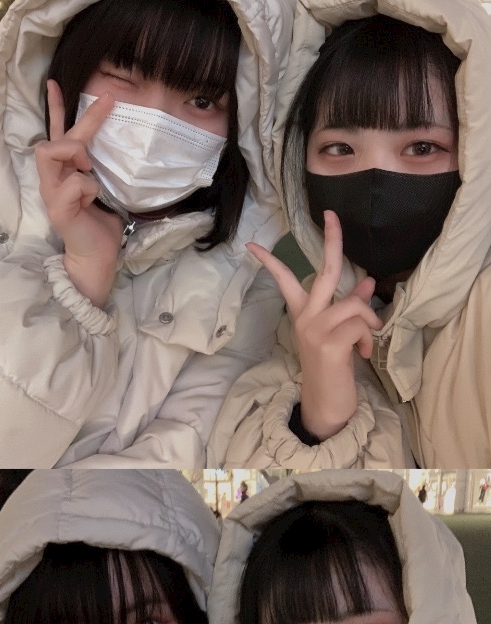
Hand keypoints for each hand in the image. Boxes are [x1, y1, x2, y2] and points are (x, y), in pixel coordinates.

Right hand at [35, 79, 123, 306]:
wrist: (98, 256)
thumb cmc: (102, 224)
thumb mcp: (104, 188)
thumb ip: (99, 169)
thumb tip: (111, 146)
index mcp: (63, 173)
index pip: (56, 135)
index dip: (56, 108)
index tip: (55, 81)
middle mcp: (52, 180)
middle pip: (54, 139)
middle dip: (82, 122)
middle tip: (108, 102)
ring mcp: (51, 193)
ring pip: (50, 152)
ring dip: (75, 153)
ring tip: (89, 168)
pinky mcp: (57, 208)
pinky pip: (74, 182)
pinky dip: (87, 186)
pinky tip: (92, 200)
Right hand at [247, 211, 381, 440]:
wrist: (327, 407)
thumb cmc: (334, 370)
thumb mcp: (341, 335)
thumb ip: (350, 307)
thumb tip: (367, 280)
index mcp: (303, 314)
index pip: (284, 281)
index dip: (271, 261)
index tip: (253, 244)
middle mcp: (306, 317)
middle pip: (323, 270)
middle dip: (332, 240)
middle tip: (332, 216)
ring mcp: (316, 329)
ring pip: (354, 302)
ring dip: (371, 320)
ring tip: (368, 340)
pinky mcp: (330, 342)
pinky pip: (361, 323)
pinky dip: (370, 337)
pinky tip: (364, 353)